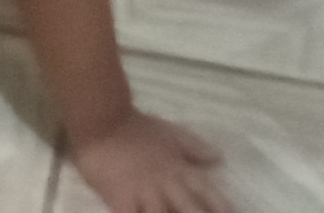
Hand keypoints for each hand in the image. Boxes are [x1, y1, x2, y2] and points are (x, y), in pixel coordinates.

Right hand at [72, 115, 226, 212]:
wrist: (102, 120)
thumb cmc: (135, 127)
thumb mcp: (169, 133)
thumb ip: (193, 147)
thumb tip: (218, 157)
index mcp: (179, 169)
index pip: (208, 192)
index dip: (222, 207)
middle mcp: (167, 184)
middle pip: (191, 210)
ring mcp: (144, 193)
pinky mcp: (121, 200)